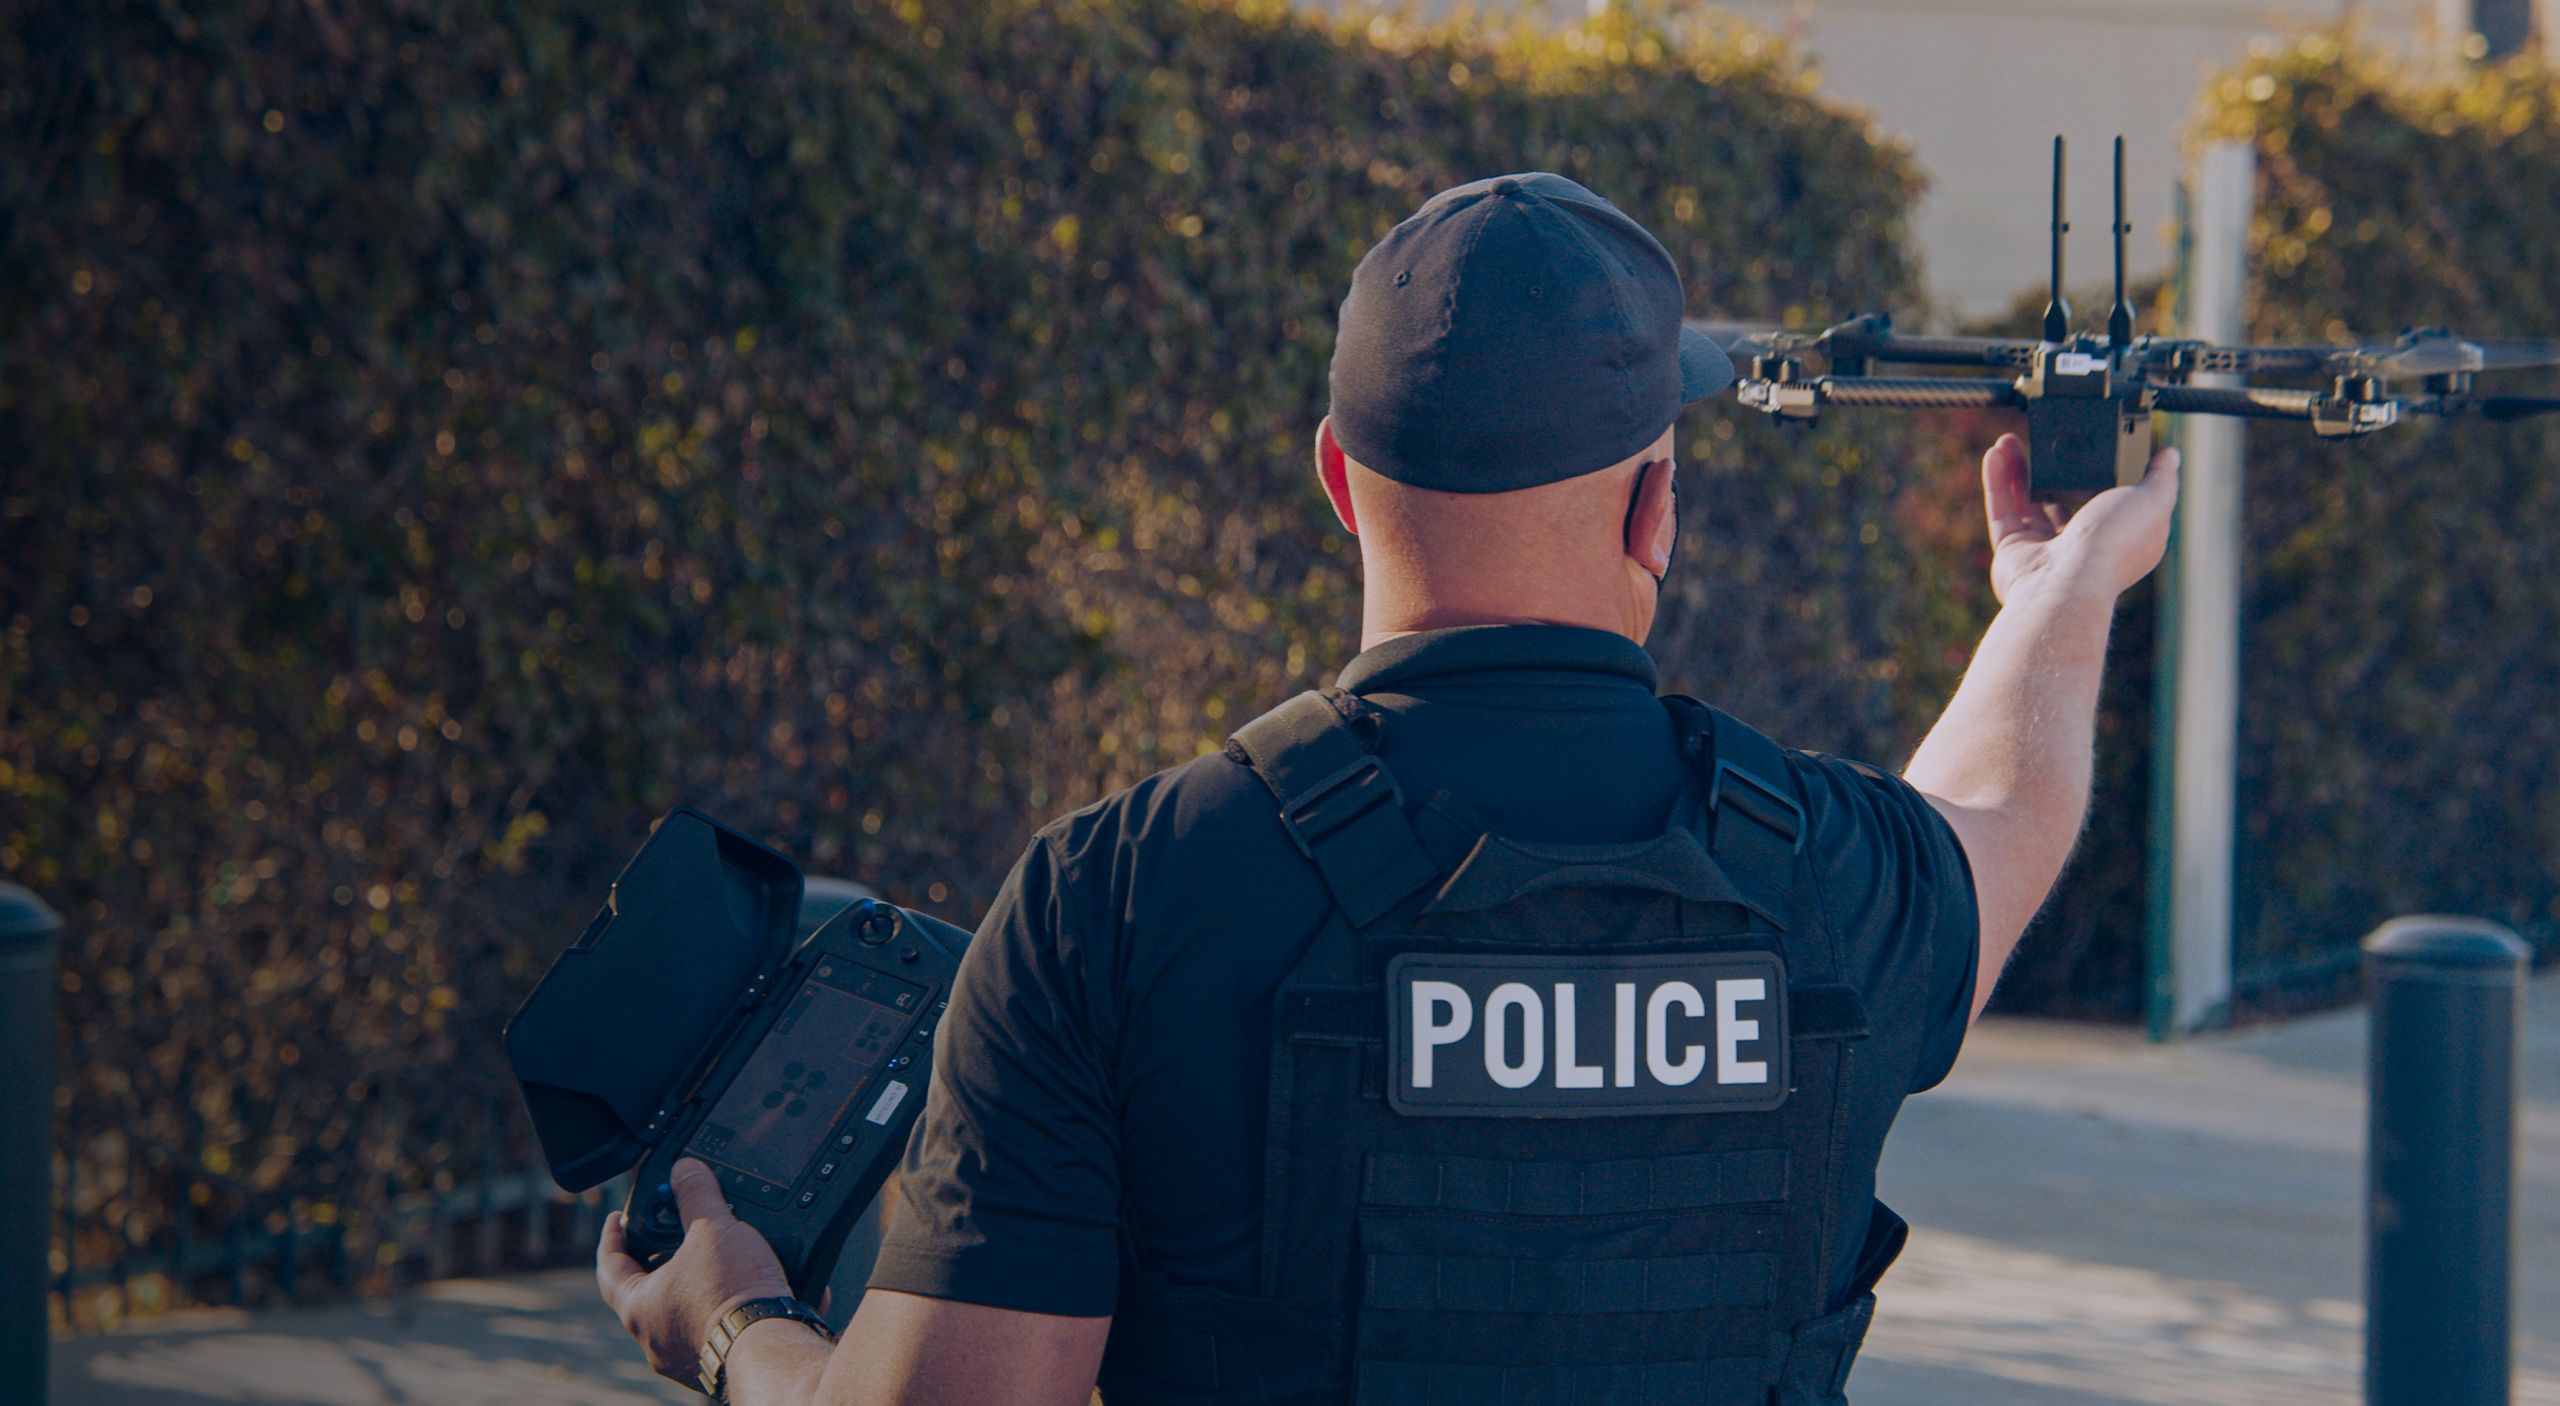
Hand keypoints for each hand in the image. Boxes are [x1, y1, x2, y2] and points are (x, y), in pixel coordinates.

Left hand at [597, 1157, 794, 1385]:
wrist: (769, 1345)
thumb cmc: (731, 1295)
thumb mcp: (712, 1228)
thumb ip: (695, 1194)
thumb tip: (685, 1170)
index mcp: (638, 1306)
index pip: (609, 1265)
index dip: (612, 1236)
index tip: (617, 1218)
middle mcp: (654, 1337)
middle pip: (646, 1289)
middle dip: (662, 1259)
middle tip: (674, 1234)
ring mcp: (684, 1355)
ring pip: (682, 1311)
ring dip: (697, 1285)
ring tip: (720, 1258)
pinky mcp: (716, 1363)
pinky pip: (717, 1327)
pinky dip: (730, 1306)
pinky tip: (755, 1288)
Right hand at [1979, 433, 2179, 606]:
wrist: (2065, 582)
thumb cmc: (2113, 545)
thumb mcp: (2152, 501)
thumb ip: (2161, 478)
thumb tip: (2170, 456)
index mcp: (2120, 538)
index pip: (2113, 500)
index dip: (2105, 471)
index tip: (2095, 444)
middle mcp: (2082, 545)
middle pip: (2066, 497)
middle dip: (2055, 467)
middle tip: (2047, 441)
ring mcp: (2044, 549)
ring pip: (2029, 500)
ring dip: (2019, 468)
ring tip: (2010, 440)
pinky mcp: (2012, 549)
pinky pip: (2002, 509)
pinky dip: (1997, 481)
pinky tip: (1996, 454)